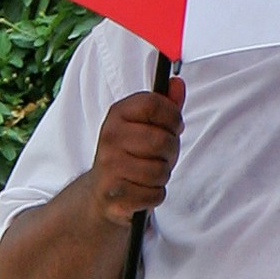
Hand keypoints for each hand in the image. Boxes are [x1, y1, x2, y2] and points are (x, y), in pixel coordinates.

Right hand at [89, 81, 185, 225]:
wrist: (102, 192)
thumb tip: (177, 83)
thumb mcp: (146, 127)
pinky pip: (154, 194)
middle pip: (162, 140)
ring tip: (149, 174)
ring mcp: (109, 166)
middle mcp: (110, 136)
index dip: (172, 116)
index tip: (174, 126)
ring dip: (162, 176)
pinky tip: (142, 190)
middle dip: (170, 152)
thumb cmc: (131, 156)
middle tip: (160, 156)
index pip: (153, 103)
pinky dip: (154, 195)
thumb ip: (164, 106)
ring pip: (160, 171)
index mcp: (118, 114)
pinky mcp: (115, 194)